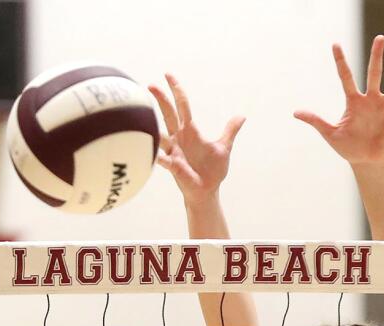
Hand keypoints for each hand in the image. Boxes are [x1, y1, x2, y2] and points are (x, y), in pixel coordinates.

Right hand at [149, 74, 243, 207]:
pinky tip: (151, 152)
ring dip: (152, 126)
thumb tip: (241, 116)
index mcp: (190, 131)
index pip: (182, 106)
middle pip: (168, 114)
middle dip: (161, 99)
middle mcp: (179, 138)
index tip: (168, 76)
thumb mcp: (224, 147)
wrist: (207, 191)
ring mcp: (173, 151)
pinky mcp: (173, 166)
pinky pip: (162, 159)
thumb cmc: (212, 170)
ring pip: (161, 134)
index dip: (176, 90)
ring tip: (142, 115)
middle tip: (151, 85)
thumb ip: (230, 131)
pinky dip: (156, 156)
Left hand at [294, 35, 383, 166]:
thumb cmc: (347, 146)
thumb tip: (295, 112)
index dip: (340, 62)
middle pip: (374, 74)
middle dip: (376, 57)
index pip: (345, 77)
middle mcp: (371, 100)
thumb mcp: (330, 133)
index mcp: (354, 102)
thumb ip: (315, 121)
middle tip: (379, 38)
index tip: (335, 44)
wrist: (364, 160)